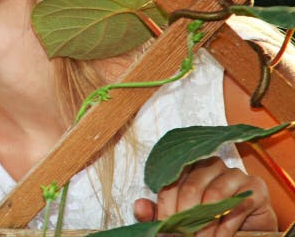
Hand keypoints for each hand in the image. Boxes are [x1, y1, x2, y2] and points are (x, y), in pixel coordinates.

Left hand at [134, 156, 276, 234]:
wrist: (248, 227)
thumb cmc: (209, 219)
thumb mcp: (181, 217)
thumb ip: (159, 212)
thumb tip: (138, 207)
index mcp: (187, 167)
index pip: (170, 182)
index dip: (165, 207)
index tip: (165, 228)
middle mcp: (209, 164)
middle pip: (190, 186)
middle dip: (184, 216)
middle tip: (182, 236)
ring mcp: (233, 173)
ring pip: (213, 194)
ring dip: (204, 223)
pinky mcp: (254, 187)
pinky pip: (237, 204)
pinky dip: (224, 226)